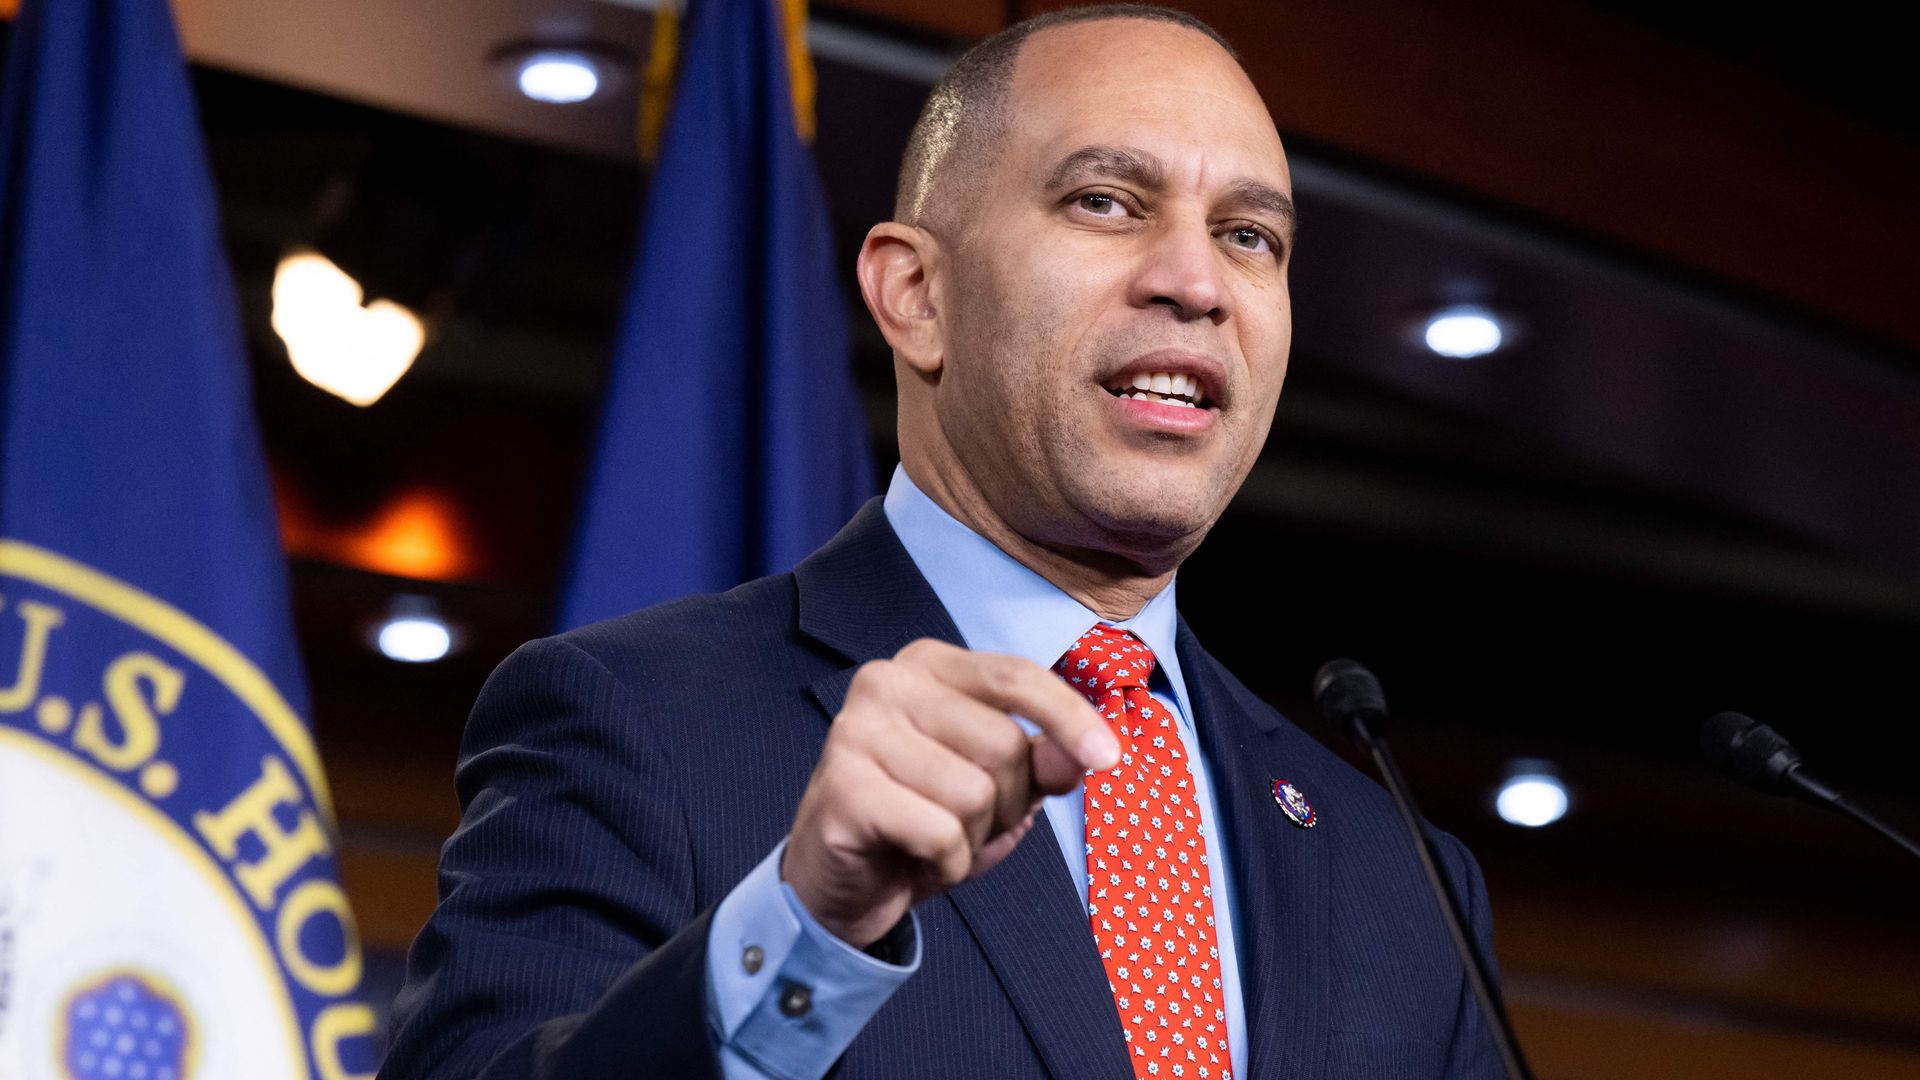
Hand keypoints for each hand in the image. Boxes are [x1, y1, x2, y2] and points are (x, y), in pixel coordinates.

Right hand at [782, 639, 1120, 947]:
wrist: (843, 882)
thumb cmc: (923, 821)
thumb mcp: (998, 789)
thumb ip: (1042, 762)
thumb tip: (1086, 755)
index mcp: (927, 665)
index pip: (1016, 676)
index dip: (1070, 717)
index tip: (1110, 759)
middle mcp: (885, 683)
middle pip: (1004, 743)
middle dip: (1007, 802)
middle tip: (966, 822)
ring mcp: (855, 731)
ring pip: (974, 792)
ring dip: (973, 837)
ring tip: (936, 838)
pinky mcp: (842, 787)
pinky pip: (939, 832)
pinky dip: (946, 863)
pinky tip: (913, 858)